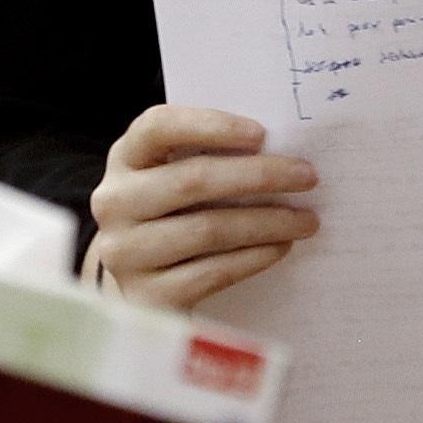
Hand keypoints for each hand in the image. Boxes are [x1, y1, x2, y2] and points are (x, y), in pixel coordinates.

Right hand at [85, 104, 319, 310]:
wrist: (141, 280)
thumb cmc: (173, 213)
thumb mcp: (175, 173)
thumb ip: (209, 153)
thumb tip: (279, 147)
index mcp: (125, 158)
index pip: (158, 127)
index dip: (210, 126)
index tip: (262, 133)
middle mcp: (114, 202)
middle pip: (193, 179)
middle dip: (259, 176)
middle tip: (307, 176)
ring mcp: (125, 252)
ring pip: (208, 229)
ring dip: (267, 222)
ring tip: (306, 220)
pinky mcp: (145, 296)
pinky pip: (211, 273)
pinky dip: (253, 258)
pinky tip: (280, 247)